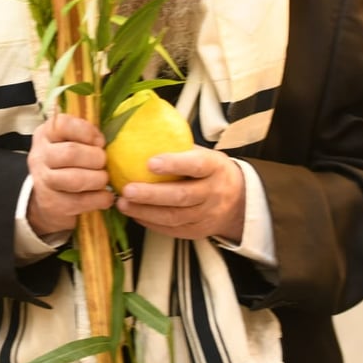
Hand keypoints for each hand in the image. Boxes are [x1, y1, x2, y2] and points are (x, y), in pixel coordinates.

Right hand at [26, 113, 114, 237]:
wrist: (51, 198)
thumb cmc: (69, 163)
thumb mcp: (72, 142)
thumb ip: (86, 135)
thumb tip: (109, 137)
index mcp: (46, 134)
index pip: (63, 125)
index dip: (87, 131)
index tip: (100, 141)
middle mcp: (40, 156)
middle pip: (71, 152)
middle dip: (96, 158)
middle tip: (104, 162)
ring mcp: (43, 181)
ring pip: (75, 179)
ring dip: (98, 179)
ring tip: (104, 179)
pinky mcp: (51, 204)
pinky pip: (80, 201)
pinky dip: (99, 199)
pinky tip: (106, 197)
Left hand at [116, 147, 245, 241]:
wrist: (239, 201)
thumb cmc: (211, 171)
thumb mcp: (204, 154)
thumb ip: (179, 148)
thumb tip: (142, 131)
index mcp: (215, 168)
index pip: (196, 165)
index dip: (174, 164)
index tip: (150, 162)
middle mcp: (214, 193)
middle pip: (182, 196)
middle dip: (152, 194)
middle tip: (127, 189)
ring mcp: (207, 215)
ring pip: (174, 217)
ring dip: (145, 211)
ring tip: (123, 203)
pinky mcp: (198, 231)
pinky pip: (172, 230)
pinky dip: (150, 222)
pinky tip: (135, 213)